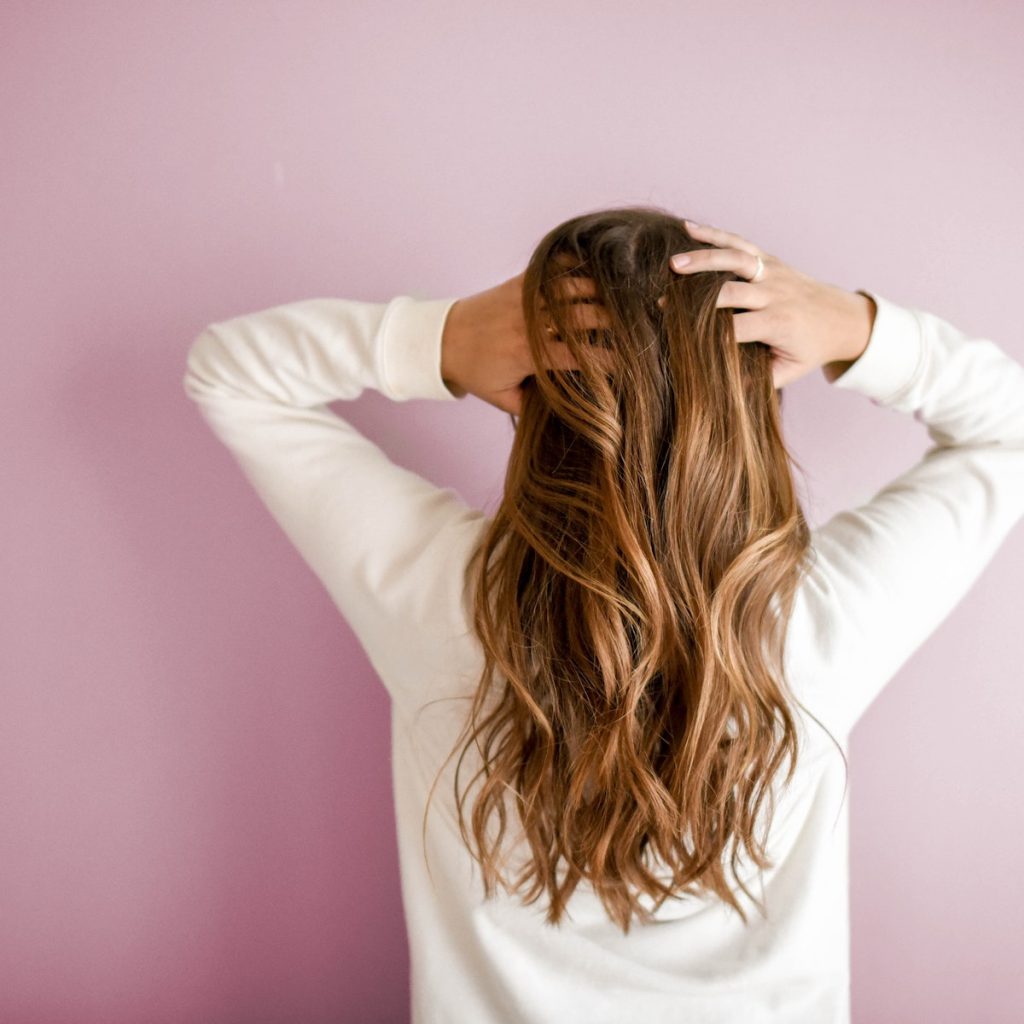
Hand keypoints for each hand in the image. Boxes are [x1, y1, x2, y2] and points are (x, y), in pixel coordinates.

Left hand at [441, 271, 610, 415]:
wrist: (443, 340)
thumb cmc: (476, 372)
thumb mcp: (503, 398)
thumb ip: (533, 406)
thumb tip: (568, 414)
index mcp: (528, 356)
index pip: (578, 357)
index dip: (607, 360)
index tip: (627, 364)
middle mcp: (529, 324)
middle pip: (582, 317)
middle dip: (613, 321)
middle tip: (636, 325)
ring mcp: (524, 299)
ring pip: (573, 288)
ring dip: (601, 292)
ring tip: (624, 299)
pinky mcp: (519, 282)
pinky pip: (553, 269)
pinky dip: (576, 268)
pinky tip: (597, 271)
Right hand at [669, 221, 876, 388]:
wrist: (842, 318)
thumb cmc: (809, 349)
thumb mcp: (789, 371)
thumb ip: (758, 379)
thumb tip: (719, 389)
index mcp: (778, 323)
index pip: (735, 328)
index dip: (704, 331)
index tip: (676, 335)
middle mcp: (775, 293)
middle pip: (730, 291)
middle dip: (695, 297)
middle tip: (663, 303)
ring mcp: (772, 271)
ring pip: (735, 259)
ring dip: (703, 259)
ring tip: (673, 263)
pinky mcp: (769, 259)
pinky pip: (740, 242)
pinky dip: (714, 234)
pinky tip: (688, 227)